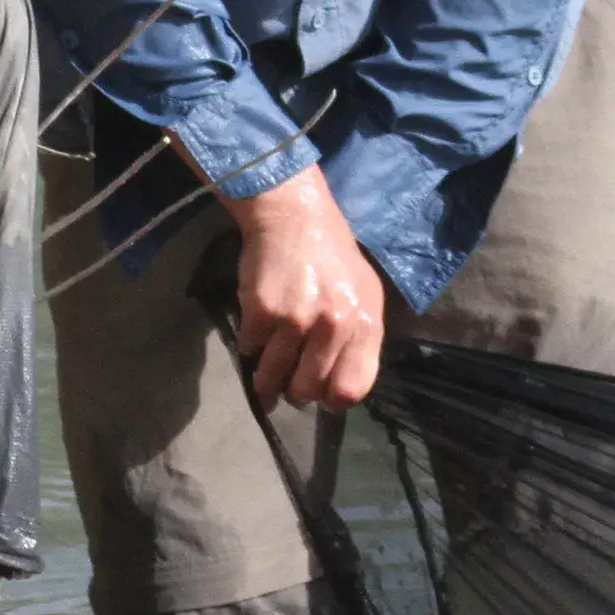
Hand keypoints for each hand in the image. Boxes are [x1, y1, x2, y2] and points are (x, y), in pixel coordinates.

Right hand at [229, 164, 386, 409]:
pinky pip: (251, 349)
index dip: (332, 399)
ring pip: (275, 377)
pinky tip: (255, 334)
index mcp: (365, 323)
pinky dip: (249, 346)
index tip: (320, 395)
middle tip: (289, 381)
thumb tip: (340, 388)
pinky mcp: (263, 312)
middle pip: (310, 390)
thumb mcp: (363, 294)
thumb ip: (359, 339)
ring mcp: (297, 320)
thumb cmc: (332, 256)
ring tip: (263, 377)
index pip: (352, 389)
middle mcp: (335, 326)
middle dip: (296, 390)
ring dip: (266, 380)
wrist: (294, 216)